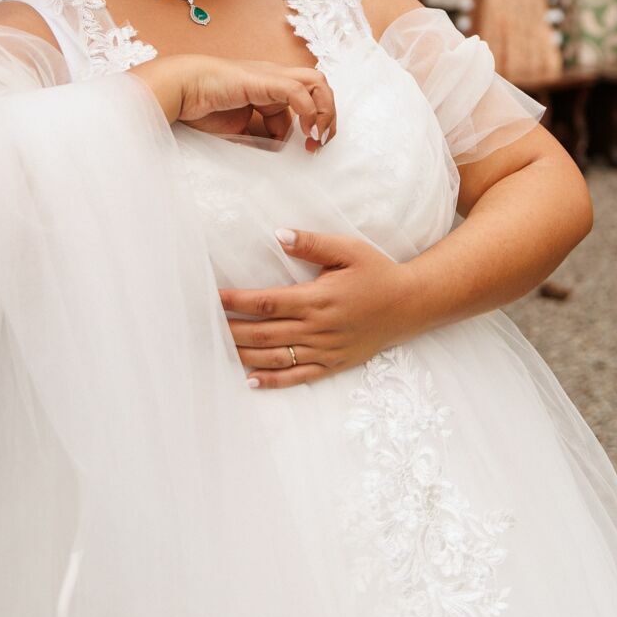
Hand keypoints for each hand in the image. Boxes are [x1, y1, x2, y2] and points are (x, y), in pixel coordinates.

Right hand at [132, 55, 335, 148]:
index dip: (313, 123)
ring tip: (317, 136)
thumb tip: (275, 153)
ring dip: (323, 111)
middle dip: (326, 116)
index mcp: (268, 89)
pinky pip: (297, 90)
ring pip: (316, 82)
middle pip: (318, 87)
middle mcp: (273, 79)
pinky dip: (307, 110)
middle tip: (320, 142)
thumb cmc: (201, 106)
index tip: (310, 147)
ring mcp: (270, 76)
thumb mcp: (238, 130)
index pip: (306, 99)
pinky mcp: (263, 80)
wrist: (181, 89)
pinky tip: (304, 130)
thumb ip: (258, 138)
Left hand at [222, 228, 421, 387]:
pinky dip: (272, 381)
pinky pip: (297, 376)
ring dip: (243, 355)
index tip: (213, 298)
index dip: (236, 301)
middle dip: (230, 329)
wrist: (411, 305)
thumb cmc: (378, 273)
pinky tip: (249, 380)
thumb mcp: (348, 250)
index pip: (266, 302)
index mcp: (318, 298)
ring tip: (218, 349)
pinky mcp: (332, 364)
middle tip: (205, 325)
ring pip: (275, 357)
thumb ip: (312, 243)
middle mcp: (317, 327)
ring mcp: (325, 349)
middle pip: (263, 333)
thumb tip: (278, 235)